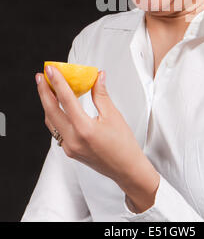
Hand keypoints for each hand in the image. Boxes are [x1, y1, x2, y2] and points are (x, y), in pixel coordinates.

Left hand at [36, 66, 159, 206]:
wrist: (126, 169)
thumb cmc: (123, 145)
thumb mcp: (113, 116)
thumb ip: (101, 94)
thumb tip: (98, 76)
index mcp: (84, 129)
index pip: (66, 100)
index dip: (57, 82)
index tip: (51, 69)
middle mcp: (73, 139)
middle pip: (51, 110)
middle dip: (44, 91)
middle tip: (42, 75)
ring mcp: (69, 147)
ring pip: (51, 121)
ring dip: (47, 103)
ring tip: (47, 87)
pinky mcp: (69, 150)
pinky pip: (56, 130)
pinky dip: (54, 115)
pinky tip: (57, 105)